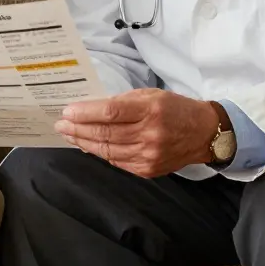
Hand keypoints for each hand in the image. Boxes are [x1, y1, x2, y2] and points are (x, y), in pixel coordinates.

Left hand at [54, 89, 218, 177]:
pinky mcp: (148, 170)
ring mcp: (149, 155)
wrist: (203, 133)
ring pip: (107, 150)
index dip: (85, 113)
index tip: (67, 111)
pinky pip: (117, 161)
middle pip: (105, 133)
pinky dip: (100, 152)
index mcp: (151, 110)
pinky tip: (88, 145)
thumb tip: (90, 111)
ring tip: (69, 135)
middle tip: (61, 124)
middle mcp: (150, 134)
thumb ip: (122, 103)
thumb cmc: (174, 109)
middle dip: (77, 129)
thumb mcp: (150, 95)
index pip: (110, 113)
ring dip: (84, 142)